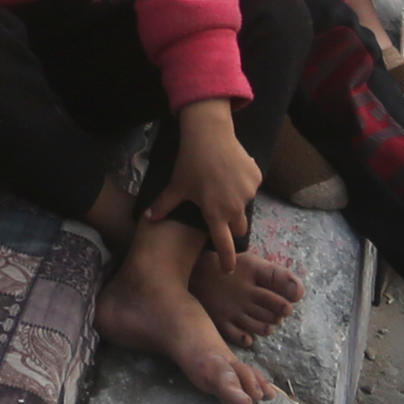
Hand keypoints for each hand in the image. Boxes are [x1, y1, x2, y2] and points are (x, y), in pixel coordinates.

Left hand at [154, 106, 262, 258]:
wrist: (209, 134)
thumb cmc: (190, 163)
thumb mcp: (176, 186)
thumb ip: (164, 205)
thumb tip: (147, 218)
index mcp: (215, 213)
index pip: (224, 245)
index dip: (227, 260)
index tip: (228, 269)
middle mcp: (235, 207)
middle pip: (238, 227)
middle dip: (231, 227)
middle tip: (220, 214)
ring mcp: (248, 192)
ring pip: (244, 205)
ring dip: (235, 201)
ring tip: (221, 184)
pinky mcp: (256, 177)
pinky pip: (251, 187)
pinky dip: (243, 183)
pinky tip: (230, 171)